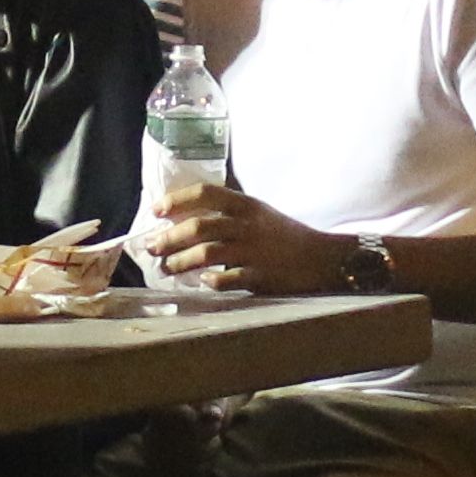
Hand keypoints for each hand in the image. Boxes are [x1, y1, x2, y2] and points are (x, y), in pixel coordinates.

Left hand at [140, 180, 352, 297]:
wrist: (323, 258)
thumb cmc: (285, 235)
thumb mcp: (259, 214)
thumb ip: (229, 214)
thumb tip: (186, 220)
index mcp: (246, 205)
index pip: (206, 194)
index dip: (178, 200)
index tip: (157, 211)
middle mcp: (247, 225)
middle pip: (200, 226)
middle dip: (170, 237)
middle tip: (152, 247)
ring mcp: (254, 250)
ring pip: (208, 253)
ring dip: (182, 261)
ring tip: (166, 269)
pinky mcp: (261, 275)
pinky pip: (230, 278)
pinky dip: (213, 280)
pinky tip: (203, 282)